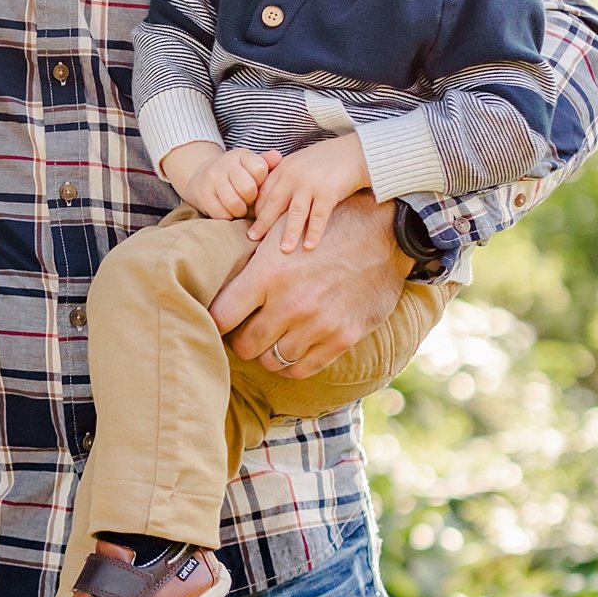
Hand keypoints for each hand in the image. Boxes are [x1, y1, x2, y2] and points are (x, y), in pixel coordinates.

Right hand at [181, 146, 282, 220]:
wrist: (201, 177)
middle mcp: (225, 163)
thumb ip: (267, 163)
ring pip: (234, 203)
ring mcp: (212, 178)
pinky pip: (221, 214)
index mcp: (241, 155)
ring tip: (240, 207)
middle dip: (252, 200)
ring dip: (240, 211)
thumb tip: (278, 157)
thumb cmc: (236, 175)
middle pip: (248, 189)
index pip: (260, 169)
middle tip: (249, 201)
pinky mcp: (202, 195)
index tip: (258, 187)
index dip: (262, 184)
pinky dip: (228, 217)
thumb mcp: (250, 165)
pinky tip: (228, 211)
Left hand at [209, 190, 411, 376]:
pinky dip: (292, 365)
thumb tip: (214, 278)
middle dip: (240, 341)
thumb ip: (250, 261)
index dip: (214, 322)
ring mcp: (318, 324)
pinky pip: (303, 369)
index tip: (219, 321)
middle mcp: (291, 304)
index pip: (221, 317)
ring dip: (267, 353)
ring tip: (270, 339)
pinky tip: (291, 350)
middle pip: (244, 346)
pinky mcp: (343, 337)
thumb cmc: (324, 227)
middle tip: (244, 332)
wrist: (383, 232)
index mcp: (268, 275)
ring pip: (273, 360)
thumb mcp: (282, 232)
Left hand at [250, 134, 370, 253]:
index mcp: (284, 169)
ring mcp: (310, 184)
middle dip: (263, 223)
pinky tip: (309, 246)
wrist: (355, 152)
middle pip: (273, 204)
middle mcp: (293, 176)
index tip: (254, 225)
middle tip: (253, 239)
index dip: (258, 210)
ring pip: (295, 213)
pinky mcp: (328, 192)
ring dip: (289, 233)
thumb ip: (285, 178)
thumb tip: (272, 201)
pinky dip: (314, 232)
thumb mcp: (299, 163)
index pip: (264, 193)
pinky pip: (318, 217)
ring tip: (284, 250)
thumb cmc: (326, 160)